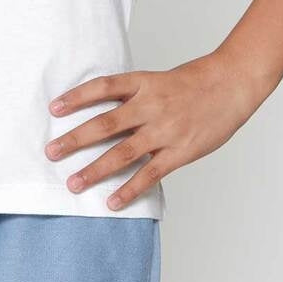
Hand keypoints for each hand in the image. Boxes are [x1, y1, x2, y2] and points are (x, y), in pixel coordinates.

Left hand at [44, 50, 272, 208]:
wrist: (231, 85)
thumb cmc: (192, 83)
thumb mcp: (157, 80)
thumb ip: (132, 96)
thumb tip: (101, 114)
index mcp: (143, 83)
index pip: (102, 87)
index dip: (77, 97)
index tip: (54, 108)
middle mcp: (150, 106)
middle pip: (105, 123)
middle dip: (75, 139)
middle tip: (51, 152)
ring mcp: (164, 130)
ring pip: (123, 153)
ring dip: (95, 170)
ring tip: (73, 183)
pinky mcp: (179, 152)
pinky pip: (149, 174)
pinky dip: (129, 189)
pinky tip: (112, 201)